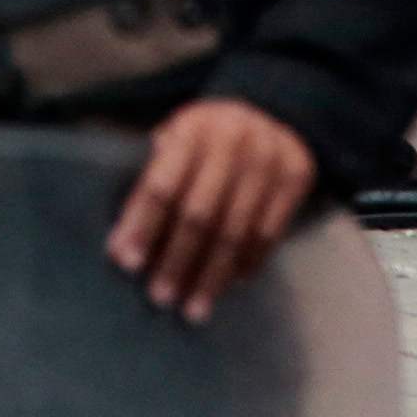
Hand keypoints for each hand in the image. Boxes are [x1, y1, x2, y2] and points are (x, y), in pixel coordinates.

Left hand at [110, 98, 321, 320]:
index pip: (162, 185)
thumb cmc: (205, 138)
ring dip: (212, 276)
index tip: (128, 262)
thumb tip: (120, 248)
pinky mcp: (296, 177)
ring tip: (194, 307)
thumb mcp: (174, 141)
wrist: (270, 109)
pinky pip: (269, 233)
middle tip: (161, 296)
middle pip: (200, 214)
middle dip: (178, 260)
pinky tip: (228, 286)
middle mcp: (232, 141)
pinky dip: (247, 264)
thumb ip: (149, 185)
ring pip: (236, 231)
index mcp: (191, 129)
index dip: (143, 226)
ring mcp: (268, 158)